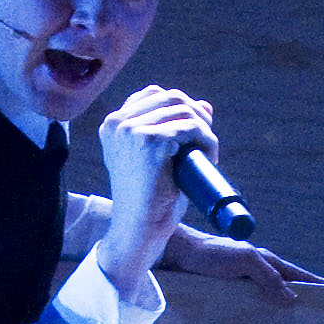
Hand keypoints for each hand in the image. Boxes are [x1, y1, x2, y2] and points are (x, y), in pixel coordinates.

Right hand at [94, 82, 217, 291]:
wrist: (139, 229)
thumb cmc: (150, 199)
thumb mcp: (159, 158)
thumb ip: (175, 129)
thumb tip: (205, 105)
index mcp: (113, 125)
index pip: (154, 94)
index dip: (181, 106)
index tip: (196, 127)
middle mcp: (117, 123)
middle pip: (170, 97)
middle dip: (196, 114)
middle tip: (207, 140)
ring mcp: (131, 130)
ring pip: (183, 110)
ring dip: (204, 128)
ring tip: (209, 153)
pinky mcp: (149, 141)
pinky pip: (190, 127)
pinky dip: (207, 140)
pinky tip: (210, 156)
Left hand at [154, 226, 323, 299]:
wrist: (173, 257)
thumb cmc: (209, 253)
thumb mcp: (244, 260)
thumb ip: (267, 277)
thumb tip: (292, 299)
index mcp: (267, 263)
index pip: (300, 278)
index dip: (319, 287)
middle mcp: (256, 277)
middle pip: (287, 294)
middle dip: (304, 308)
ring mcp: (241, 289)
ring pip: (267, 307)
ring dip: (279, 322)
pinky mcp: (224, 300)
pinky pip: (246, 315)